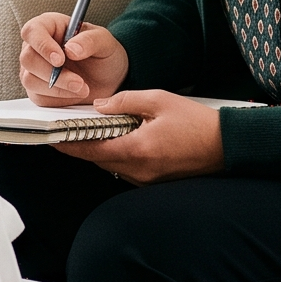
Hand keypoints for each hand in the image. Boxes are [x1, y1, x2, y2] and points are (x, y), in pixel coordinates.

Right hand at [19, 17, 127, 106]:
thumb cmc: (103, 54)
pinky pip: (38, 96)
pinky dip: (58, 97)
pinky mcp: (37, 89)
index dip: (42, 45)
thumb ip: (89, 40)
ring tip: (82, 87)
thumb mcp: (104, 42)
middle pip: (28, 58)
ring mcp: (34, 69)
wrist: (108, 78)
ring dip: (58, 87)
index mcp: (49, 27)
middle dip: (53, 73)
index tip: (60, 59)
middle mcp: (36, 47)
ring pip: (29, 79)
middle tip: (78, 81)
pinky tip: (74, 93)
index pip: (32, 31)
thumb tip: (70, 49)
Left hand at [49, 90, 225, 183]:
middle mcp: (139, 170)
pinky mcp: (154, 181)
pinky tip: (123, 139)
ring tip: (99, 129)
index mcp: (138, 150)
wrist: (227, 146)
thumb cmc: (198, 123)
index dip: (68, 144)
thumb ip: (125, 101)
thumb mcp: (159, 100)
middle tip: (71, 128)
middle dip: (83, 144)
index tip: (53, 138)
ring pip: (111, 165)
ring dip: (102, 149)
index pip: (91, 150)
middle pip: (98, 159)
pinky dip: (118, 155)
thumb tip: (101, 106)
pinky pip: (126, 169)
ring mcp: (147, 179)